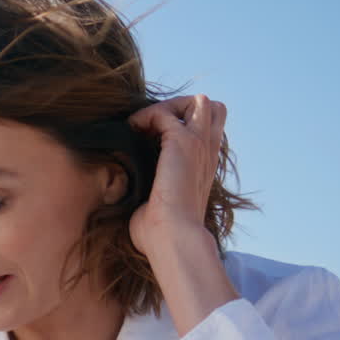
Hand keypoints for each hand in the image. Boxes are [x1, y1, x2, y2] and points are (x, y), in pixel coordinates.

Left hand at [126, 95, 226, 256]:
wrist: (173, 238)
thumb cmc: (162, 233)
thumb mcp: (161, 205)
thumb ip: (154, 191)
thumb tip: (128, 191)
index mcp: (205, 166)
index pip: (210, 129)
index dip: (186, 123)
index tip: (155, 138)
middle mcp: (207, 152)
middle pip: (212, 108)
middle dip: (181, 108)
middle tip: (153, 127)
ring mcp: (199, 145)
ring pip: (197, 102)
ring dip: (166, 108)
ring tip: (143, 127)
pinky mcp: (183, 142)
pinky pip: (165, 112)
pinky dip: (146, 116)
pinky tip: (133, 132)